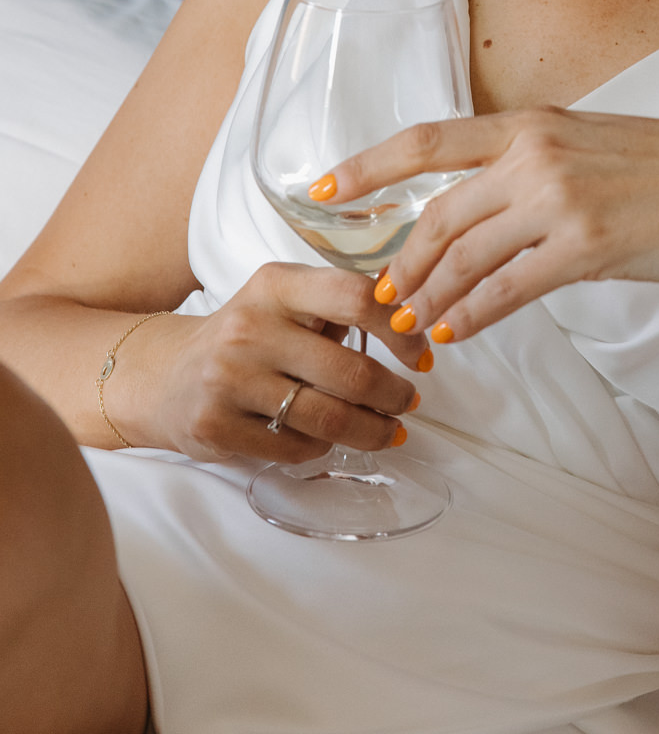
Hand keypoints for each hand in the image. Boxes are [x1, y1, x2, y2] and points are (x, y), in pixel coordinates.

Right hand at [154, 262, 429, 462]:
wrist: (164, 375)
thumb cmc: (246, 335)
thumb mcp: (285, 300)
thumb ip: (338, 304)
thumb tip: (412, 320)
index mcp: (276, 285)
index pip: (355, 298)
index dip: (400, 330)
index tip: (419, 354)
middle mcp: (250, 327)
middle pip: (350, 371)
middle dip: (394, 395)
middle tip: (409, 402)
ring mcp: (229, 379)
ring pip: (328, 419)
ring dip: (371, 431)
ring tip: (388, 431)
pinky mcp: (215, 427)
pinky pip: (294, 448)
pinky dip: (321, 448)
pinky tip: (326, 440)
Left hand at [312, 108, 658, 343]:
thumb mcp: (591, 145)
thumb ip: (535, 164)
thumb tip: (486, 202)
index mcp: (533, 124)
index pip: (428, 140)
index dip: (368, 164)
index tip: (322, 186)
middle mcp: (537, 154)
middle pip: (438, 214)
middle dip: (400, 261)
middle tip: (380, 297)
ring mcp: (560, 200)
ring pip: (464, 256)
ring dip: (429, 297)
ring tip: (410, 325)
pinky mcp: (586, 246)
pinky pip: (508, 290)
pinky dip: (473, 315)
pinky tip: (457, 332)